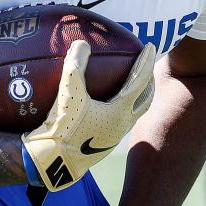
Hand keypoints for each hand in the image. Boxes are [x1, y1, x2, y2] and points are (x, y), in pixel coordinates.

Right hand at [21, 40, 155, 191]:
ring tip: (133, 84)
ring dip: (139, 96)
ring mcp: (115, 136)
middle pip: (146, 99)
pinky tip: (109, 103)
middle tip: (147, 65)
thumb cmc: (62, 127)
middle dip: (150, 81)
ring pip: (136, 112)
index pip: (141, 81)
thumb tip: (82, 43)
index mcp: (120, 111)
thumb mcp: (68, 93)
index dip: (147, 61)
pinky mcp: (104, 144)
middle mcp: (123, 125)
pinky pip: (122, 120)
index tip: (151, 46)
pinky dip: (124, 107)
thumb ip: (75, 65)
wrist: (53, 161)